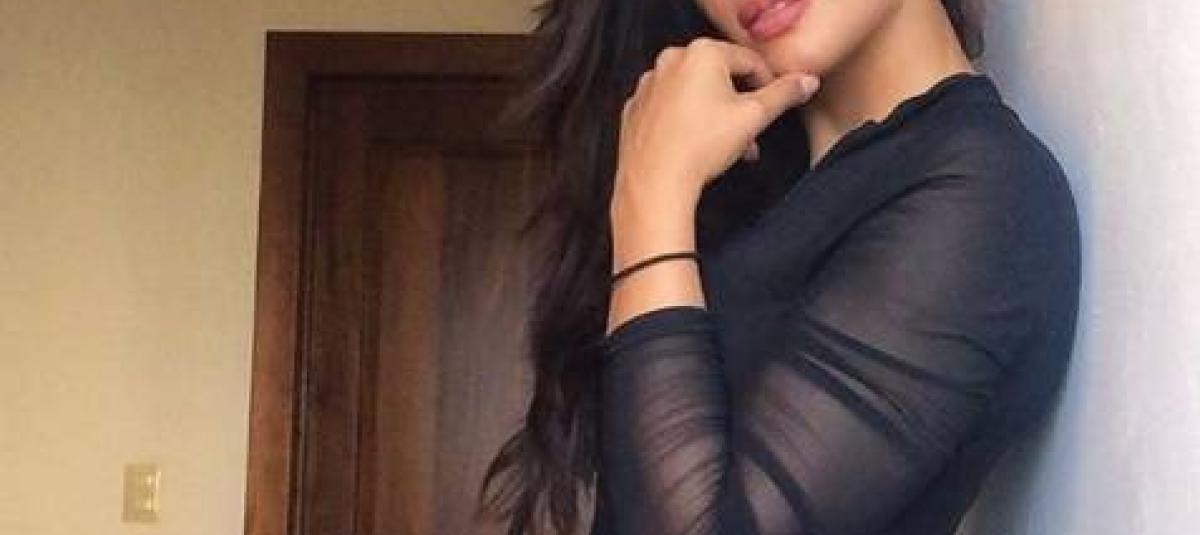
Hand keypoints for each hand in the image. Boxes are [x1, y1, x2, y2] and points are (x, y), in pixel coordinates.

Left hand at [614, 37, 819, 209]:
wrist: (655, 182)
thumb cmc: (698, 148)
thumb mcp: (754, 118)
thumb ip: (784, 94)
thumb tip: (805, 82)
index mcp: (701, 53)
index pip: (749, 60)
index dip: (768, 84)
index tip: (774, 105)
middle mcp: (670, 61)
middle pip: (720, 77)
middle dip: (740, 105)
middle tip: (751, 132)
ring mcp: (649, 85)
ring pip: (695, 94)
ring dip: (717, 116)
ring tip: (729, 147)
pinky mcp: (636, 109)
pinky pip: (670, 109)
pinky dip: (687, 123)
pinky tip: (698, 147)